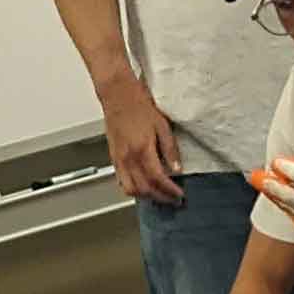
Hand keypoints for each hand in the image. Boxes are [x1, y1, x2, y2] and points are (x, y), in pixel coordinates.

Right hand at [96, 72, 186, 205]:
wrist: (117, 95)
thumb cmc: (138, 104)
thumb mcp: (162, 125)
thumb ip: (170, 149)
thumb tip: (177, 167)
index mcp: (142, 149)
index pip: (158, 179)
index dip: (170, 190)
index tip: (179, 194)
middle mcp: (129, 157)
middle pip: (145, 188)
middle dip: (160, 197)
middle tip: (172, 199)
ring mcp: (119, 159)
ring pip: (131, 189)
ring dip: (146, 196)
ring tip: (158, 195)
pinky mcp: (114, 158)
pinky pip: (121, 181)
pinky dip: (133, 189)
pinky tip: (142, 187)